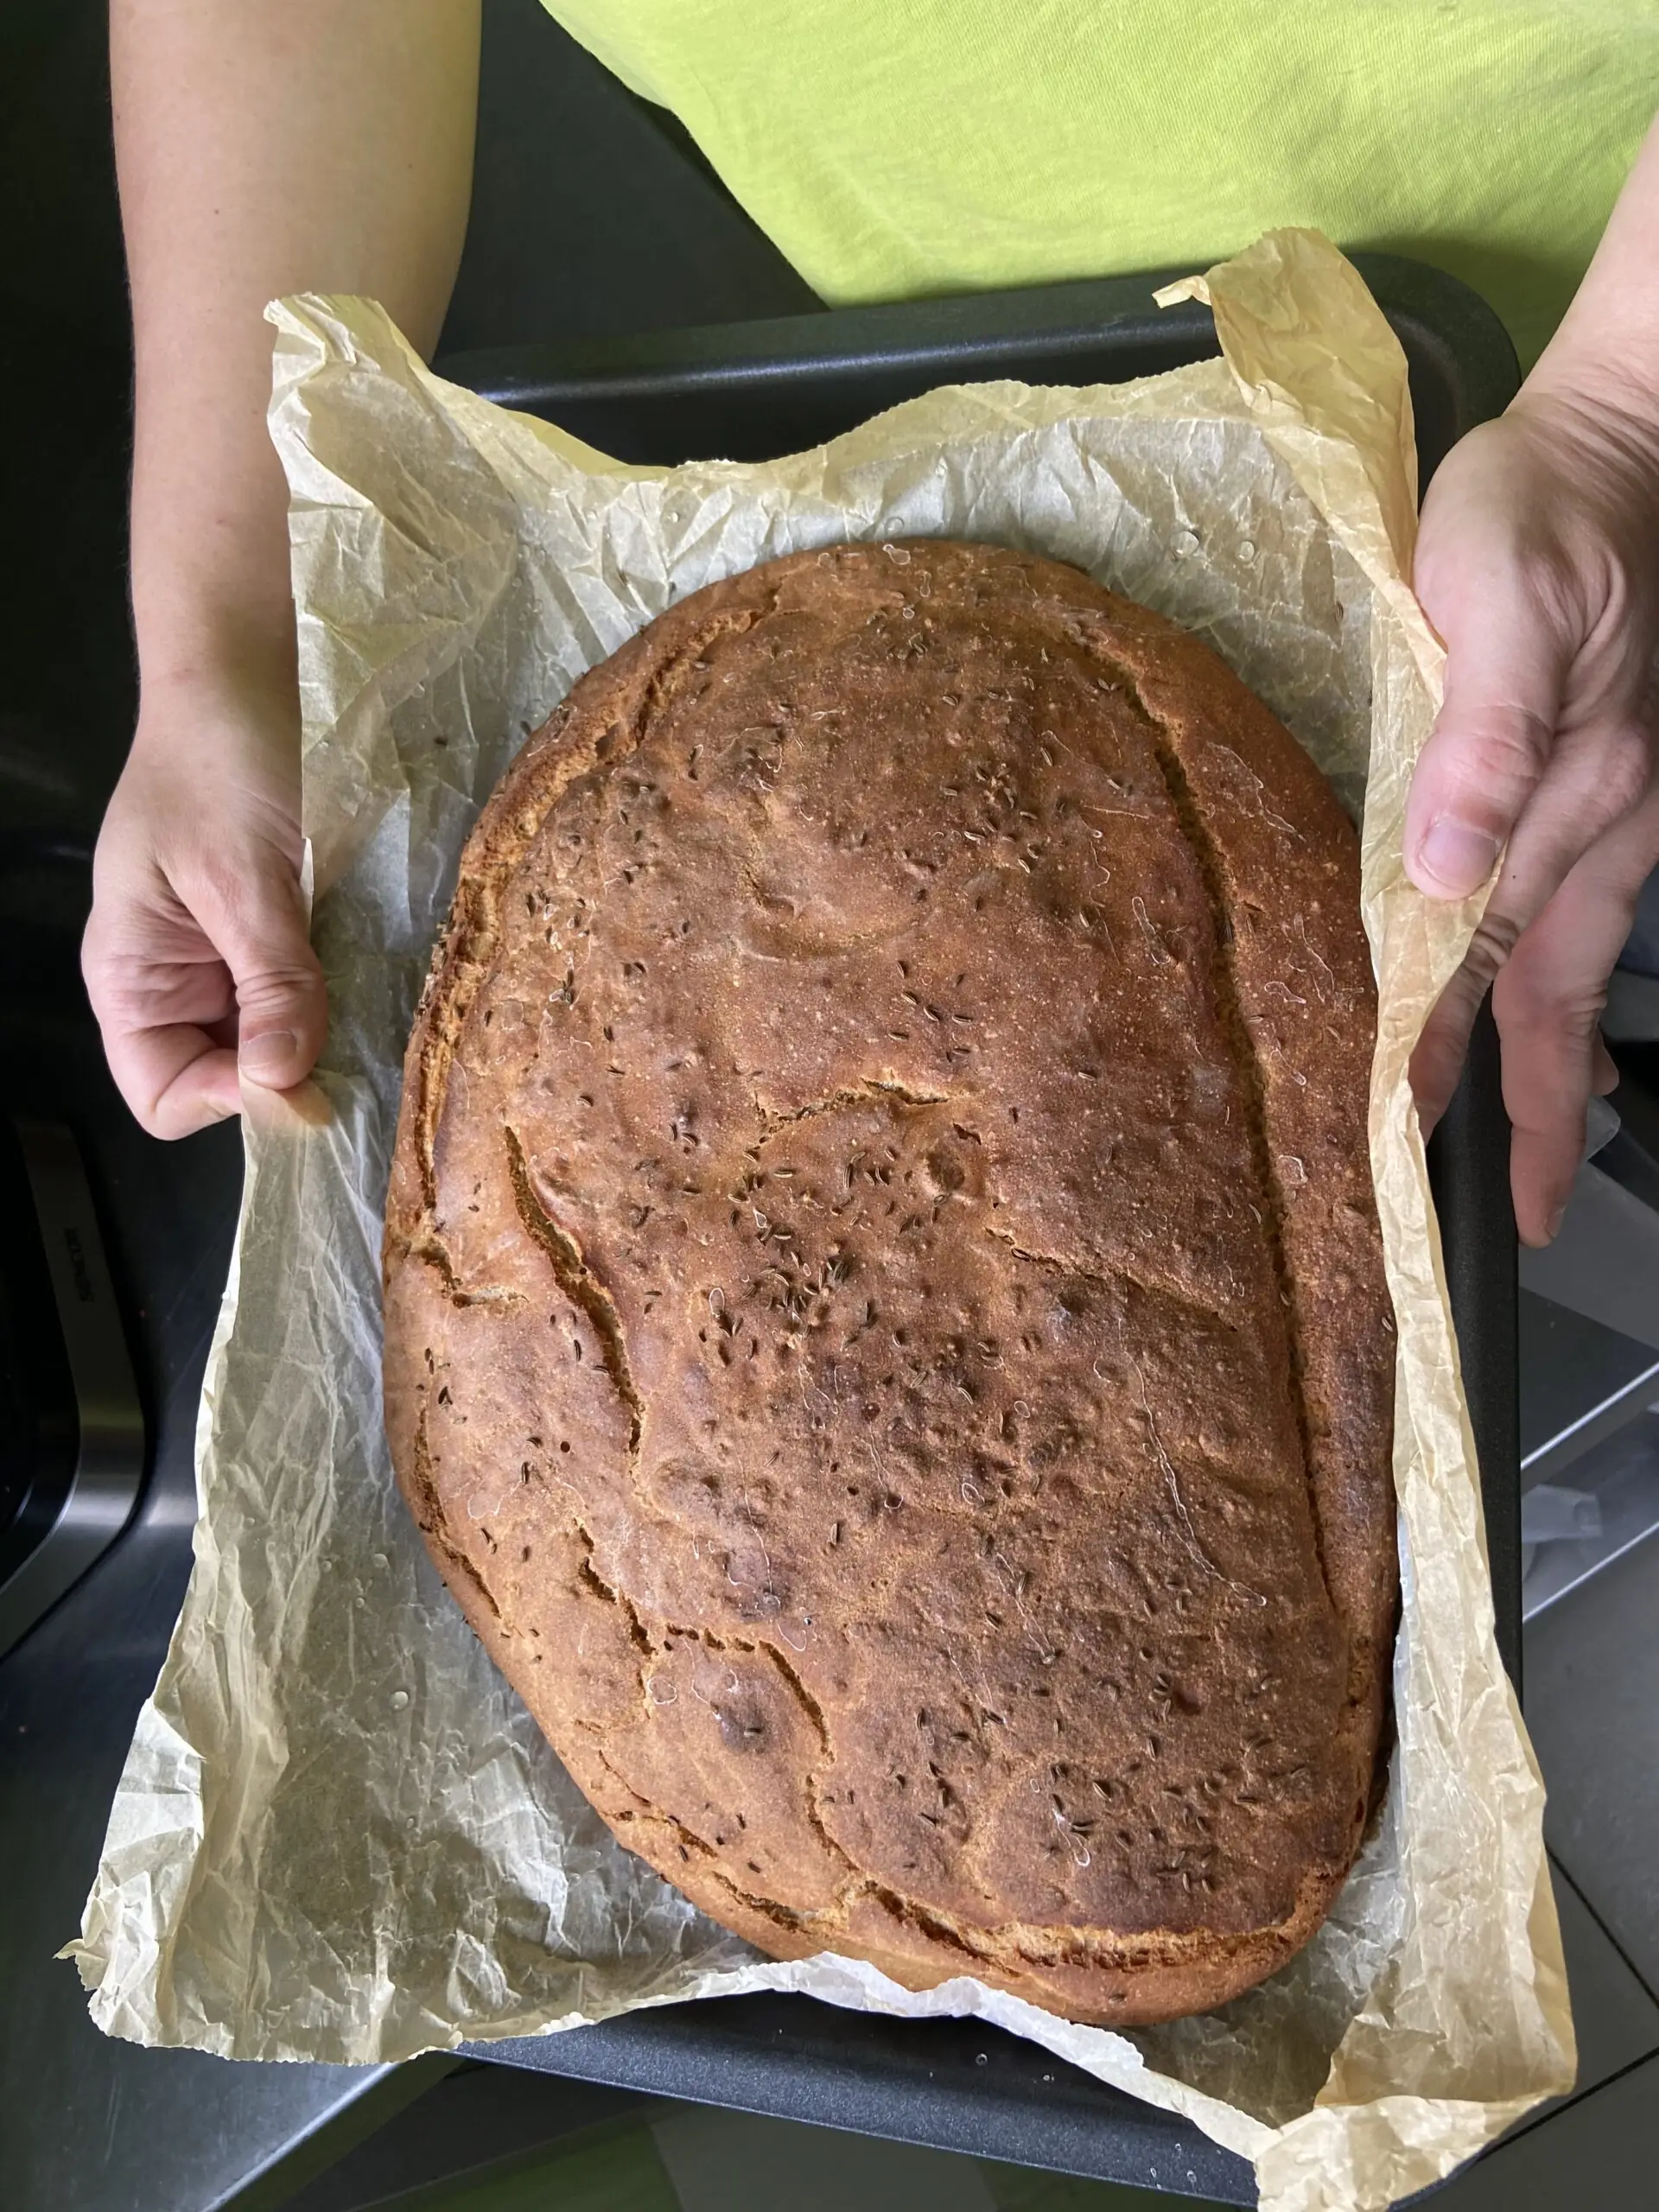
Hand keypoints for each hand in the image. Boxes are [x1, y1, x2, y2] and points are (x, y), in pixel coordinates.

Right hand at [83, 667, 326, 1138]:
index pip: (164, 1098)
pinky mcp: (264, 939)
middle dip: (282, 1076)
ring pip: (268, 1046)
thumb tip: (281, 1082)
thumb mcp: (240, 878)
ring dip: (313, 1040)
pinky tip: (357, 982)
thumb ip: (267, 982)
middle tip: (348, 1047)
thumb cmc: (213, 765)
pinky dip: (325, 1002)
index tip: (297, 1073)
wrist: (235, 685)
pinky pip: (294, 999)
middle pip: (223, 1082)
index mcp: (130, 980)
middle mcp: (170, 986)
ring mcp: (219, 964)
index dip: (228, 1101)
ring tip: (355, 1010)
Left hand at [1405, 381, 1658, 1245]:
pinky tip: (1562, 1018)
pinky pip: (1590, 912)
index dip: (1447, 1051)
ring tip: (1551, 1151)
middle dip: (1541, 1110)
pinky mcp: (1618, 780)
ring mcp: (1623, 805)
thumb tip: (1438, 868)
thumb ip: (1477, 732)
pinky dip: (1569, 985)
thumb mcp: (1497, 595)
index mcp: (1569, 793)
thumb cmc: (1538, 510)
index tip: (1415, 1146)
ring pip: (1577, 962)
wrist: (1621, 443)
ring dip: (1561, 1063)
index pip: (1486, 955)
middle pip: (1554, 992)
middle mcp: (1607, 819)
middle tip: (1523, 1214)